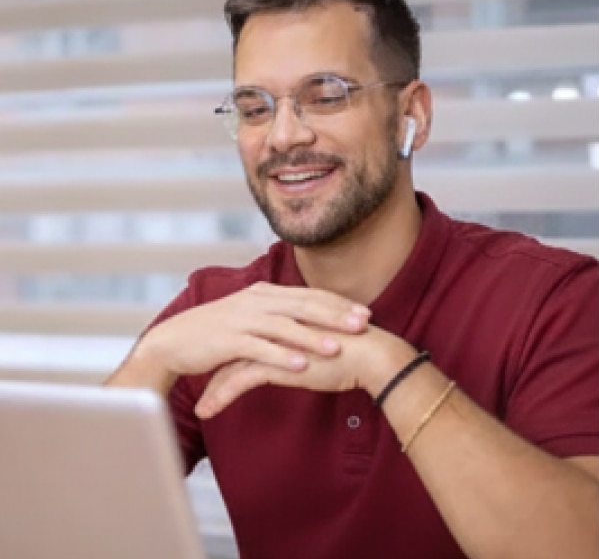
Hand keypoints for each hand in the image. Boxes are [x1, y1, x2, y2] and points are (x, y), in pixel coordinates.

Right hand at [136, 282, 371, 381]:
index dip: (337, 304)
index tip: (364, 313)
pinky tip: (300, 365)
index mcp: (264, 293)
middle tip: (363, 324)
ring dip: (312, 335)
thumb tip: (308, 320)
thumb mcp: (249, 316)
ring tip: (338, 347)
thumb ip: (276, 314)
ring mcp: (241, 319)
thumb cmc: (216, 331)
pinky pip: (259, 348)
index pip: (308, 295)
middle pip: (302, 305)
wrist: (173, 341)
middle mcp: (255, 301)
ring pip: (283, 326)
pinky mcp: (227, 340)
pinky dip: (281, 356)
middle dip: (334, 315)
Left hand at [195, 324, 417, 417]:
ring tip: (201, 408)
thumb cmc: (354, 350)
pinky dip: (220, 396)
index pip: (249, 331)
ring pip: (231, 363)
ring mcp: (273, 341)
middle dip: (215, 366)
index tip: (219, 363)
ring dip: (213, 387)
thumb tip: (300, 353)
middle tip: (201, 382)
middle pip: (234, 344)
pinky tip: (207, 410)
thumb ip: (306, 342)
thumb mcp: (323, 342)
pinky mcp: (275, 361)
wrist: (372, 355)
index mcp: (285, 316)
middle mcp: (274, 324)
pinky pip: (238, 380)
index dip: (233, 348)